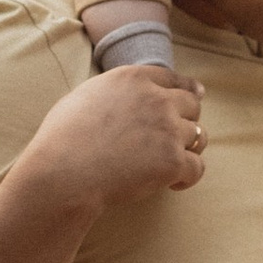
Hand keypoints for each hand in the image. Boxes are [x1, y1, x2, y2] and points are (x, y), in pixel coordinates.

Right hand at [36, 61, 206, 204]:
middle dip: (187, 120)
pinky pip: (197, 167)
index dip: (187, 89)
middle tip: (175, 138)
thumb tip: (123, 98)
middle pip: (192, 105)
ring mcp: (168, 130)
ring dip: (189, 149)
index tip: (197, 94)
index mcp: (134, 79)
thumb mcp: (85, 96)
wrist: (64, 171)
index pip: (173, 78)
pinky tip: (173, 184)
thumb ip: (114, 92)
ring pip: (199, 136)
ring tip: (172, 163)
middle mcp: (157, 99)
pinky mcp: (172, 161)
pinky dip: (188, 177)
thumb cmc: (63, 138)